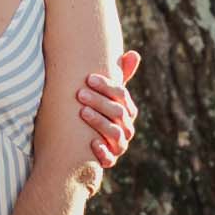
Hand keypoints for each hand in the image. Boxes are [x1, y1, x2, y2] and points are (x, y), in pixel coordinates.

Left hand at [79, 49, 142, 169]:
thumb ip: (117, 76)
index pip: (122, 95)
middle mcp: (126, 128)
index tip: (89, 78)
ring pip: (115, 134)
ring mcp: (119, 146)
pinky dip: (102, 152)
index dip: (107, 86)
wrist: (82, 144)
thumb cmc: (96, 112)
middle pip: (118, 113)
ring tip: (82, 112)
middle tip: (80, 93)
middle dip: (99, 102)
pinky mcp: (109, 161)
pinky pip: (110, 159)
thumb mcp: (104, 95)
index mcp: (127, 110)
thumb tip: (135, 53)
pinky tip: (91, 143)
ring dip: (99, 122)